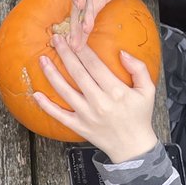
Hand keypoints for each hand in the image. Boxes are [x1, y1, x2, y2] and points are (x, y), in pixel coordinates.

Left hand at [34, 34, 156, 161]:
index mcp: (116, 91)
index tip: (74, 37)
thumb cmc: (140, 116)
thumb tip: (122, 53)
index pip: (95, 65)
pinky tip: (37, 95)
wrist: (132, 147)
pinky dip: (46, 106)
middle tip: (55, 39)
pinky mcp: (78, 126)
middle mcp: (99, 102)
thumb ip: (139, 69)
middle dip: (65, 54)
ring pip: (65, 91)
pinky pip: (59, 115)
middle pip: (78, 73)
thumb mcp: (148, 90)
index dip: (82, 50)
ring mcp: (87, 115)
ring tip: (43, 59)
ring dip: (52, 74)